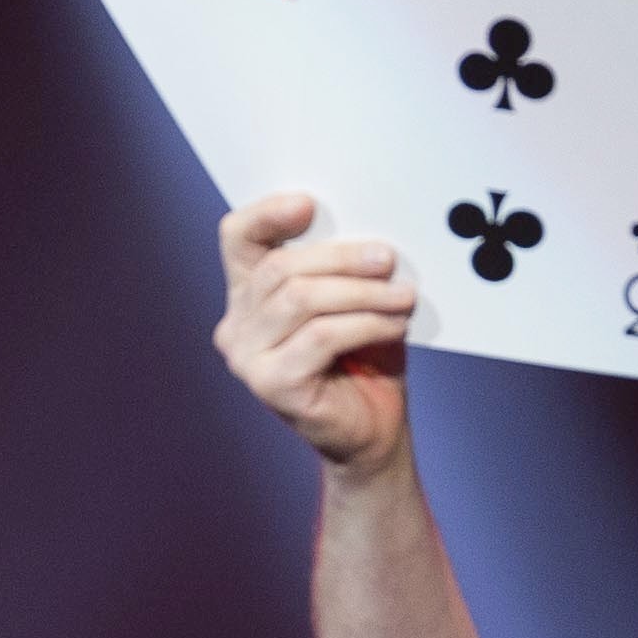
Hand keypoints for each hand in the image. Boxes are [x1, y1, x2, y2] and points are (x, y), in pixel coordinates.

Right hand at [215, 193, 417, 470]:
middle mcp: (236, 324)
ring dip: (361, 292)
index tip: (309, 204)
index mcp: (247, 294)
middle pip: (280, 267)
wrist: (371, 433)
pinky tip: (395, 325)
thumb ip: (341, 269)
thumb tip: (368, 233)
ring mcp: (246, 357)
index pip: (238, 237)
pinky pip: (321, 336)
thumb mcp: (351, 301)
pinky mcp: (270, 384)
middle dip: (341, 258)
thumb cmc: (363, 361)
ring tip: (401, 296)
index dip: (267, 213)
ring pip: (301, 299)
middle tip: (387, 258)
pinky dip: (366, 324)